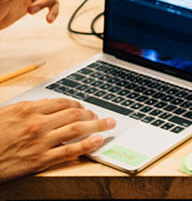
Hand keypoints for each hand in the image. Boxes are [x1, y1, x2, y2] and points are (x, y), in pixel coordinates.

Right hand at [0, 98, 114, 181]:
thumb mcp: (5, 115)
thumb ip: (27, 109)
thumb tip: (47, 104)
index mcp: (27, 109)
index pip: (62, 102)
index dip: (77, 104)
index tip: (83, 106)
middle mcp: (37, 123)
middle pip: (74, 113)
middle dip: (92, 113)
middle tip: (103, 115)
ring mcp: (40, 142)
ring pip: (77, 128)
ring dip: (98, 125)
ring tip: (110, 124)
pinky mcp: (40, 160)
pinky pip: (69, 150)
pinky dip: (87, 144)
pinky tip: (99, 140)